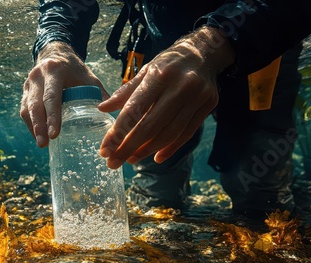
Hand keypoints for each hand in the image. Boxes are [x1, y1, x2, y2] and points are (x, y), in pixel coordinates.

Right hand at [20, 42, 108, 146]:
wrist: (55, 53)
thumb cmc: (75, 69)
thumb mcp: (88, 77)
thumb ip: (99, 93)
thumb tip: (111, 113)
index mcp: (54, 71)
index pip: (52, 96)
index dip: (53, 116)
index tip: (55, 134)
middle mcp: (37, 76)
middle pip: (35, 104)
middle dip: (39, 126)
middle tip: (44, 144)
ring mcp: (28, 84)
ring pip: (26, 109)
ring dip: (33, 128)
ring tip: (42, 144)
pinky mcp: (25, 91)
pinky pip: (24, 110)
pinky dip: (31, 125)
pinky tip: (38, 137)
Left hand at [98, 26, 234, 168]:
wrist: (204, 53)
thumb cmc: (168, 64)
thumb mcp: (145, 70)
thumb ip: (125, 92)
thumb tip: (102, 108)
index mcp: (158, 75)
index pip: (134, 110)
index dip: (118, 132)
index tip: (105, 149)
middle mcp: (179, 86)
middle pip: (151, 126)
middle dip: (129, 147)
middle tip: (114, 162)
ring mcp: (196, 97)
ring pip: (169, 133)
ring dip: (147, 150)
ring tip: (131, 159)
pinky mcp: (207, 106)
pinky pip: (186, 134)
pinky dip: (170, 148)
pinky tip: (156, 157)